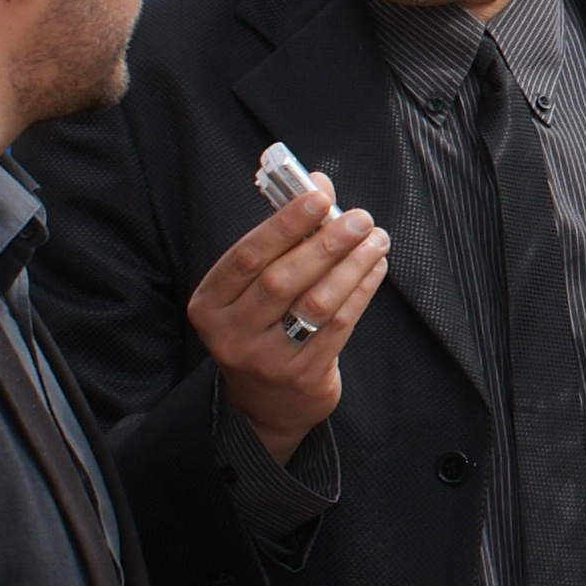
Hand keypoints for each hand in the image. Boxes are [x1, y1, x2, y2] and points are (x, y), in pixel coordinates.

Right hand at [183, 185, 389, 460]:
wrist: (266, 403)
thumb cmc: (262, 324)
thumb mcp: (255, 286)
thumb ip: (283, 236)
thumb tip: (318, 182)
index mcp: (210, 303)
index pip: (246, 256)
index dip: (284, 224)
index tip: (319, 196)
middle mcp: (231, 334)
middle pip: (282, 279)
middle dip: (326, 242)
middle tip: (359, 217)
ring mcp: (267, 359)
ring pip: (315, 303)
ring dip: (352, 265)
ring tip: (375, 238)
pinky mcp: (303, 376)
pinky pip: (339, 325)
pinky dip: (361, 290)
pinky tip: (375, 267)